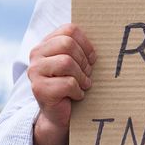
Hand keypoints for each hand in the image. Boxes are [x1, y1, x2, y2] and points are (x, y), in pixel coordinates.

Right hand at [27, 23, 95, 144]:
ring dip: (81, 77)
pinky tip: (75, 96)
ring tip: (82, 85)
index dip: (86, 44)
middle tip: (87, 74)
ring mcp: (35, 72)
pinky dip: (77, 91)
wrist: (60, 115)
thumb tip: (110, 37)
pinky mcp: (39, 89)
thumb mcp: (77, 63)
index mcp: (46, 43)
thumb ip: (82, 48)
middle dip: (83, 61)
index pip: (69, 29)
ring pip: (66, 63)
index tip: (92, 59)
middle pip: (67, 44)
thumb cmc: (72, 85)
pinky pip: (67, 83)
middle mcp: (36, 54)